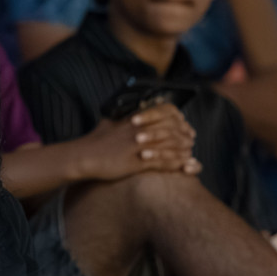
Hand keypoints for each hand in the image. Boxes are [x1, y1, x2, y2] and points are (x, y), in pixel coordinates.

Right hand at [75, 103, 200, 181]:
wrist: (84, 156)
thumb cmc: (97, 139)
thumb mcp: (112, 120)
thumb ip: (126, 114)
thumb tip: (137, 108)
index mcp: (134, 117)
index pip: (165, 112)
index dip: (178, 119)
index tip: (185, 125)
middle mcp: (139, 129)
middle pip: (171, 128)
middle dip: (185, 135)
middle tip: (192, 141)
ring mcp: (138, 146)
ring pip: (170, 146)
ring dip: (184, 151)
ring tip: (192, 155)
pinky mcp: (135, 162)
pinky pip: (162, 162)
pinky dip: (177, 164)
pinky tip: (185, 167)